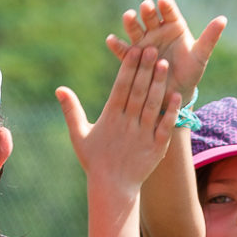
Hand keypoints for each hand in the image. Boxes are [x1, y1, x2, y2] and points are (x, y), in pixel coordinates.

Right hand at [57, 41, 178, 193]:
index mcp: (110, 118)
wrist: (112, 189)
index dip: (128, 68)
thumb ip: (71, 110)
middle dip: (145, 69)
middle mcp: (127, 124)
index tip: (135, 50)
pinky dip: (171, 112)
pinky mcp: (156, 148)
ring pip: (152, 105)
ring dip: (158, 84)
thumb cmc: (95, 161)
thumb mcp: (79, 135)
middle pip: (137, 92)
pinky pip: (164, 127)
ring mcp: (142, 135)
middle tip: (153, 48)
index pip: (120, 87)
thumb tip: (59, 89)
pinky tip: (176, 95)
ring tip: (165, 64)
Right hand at [106, 0, 224, 104]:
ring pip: (135, 29)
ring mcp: (143, 43)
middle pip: (150, 17)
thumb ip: (210, 37)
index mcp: (174, 26)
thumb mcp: (201, 55)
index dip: (166, 6)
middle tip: (146, 6)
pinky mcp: (133, 57)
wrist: (175, 93)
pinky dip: (116, 45)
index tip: (164, 2)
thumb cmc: (190, 72)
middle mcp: (157, 31)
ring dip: (131, 22)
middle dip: (148, 11)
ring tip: (129, 16)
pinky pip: (123, 51)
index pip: (169, 12)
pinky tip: (110, 40)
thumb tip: (223, 19)